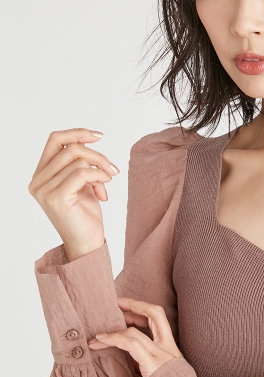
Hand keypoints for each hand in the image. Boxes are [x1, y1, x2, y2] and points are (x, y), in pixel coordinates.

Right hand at [28, 128, 119, 260]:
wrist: (87, 244)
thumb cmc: (86, 215)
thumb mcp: (83, 182)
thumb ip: (79, 163)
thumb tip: (86, 139)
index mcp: (41, 175)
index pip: (55, 140)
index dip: (77, 133)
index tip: (99, 136)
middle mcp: (37, 181)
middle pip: (70, 148)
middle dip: (97, 155)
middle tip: (112, 169)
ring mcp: (44, 190)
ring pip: (78, 159)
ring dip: (100, 168)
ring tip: (108, 183)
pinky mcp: (56, 198)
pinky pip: (82, 173)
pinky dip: (98, 177)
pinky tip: (105, 191)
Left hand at [87, 297, 183, 376]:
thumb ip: (149, 367)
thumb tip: (129, 364)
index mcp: (172, 350)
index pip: (158, 319)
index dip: (142, 309)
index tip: (125, 307)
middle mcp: (169, 348)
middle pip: (155, 313)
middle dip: (134, 304)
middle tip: (114, 303)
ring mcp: (162, 356)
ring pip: (136, 332)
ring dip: (113, 330)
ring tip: (96, 335)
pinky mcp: (153, 366)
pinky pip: (131, 344)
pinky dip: (113, 339)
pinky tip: (100, 341)